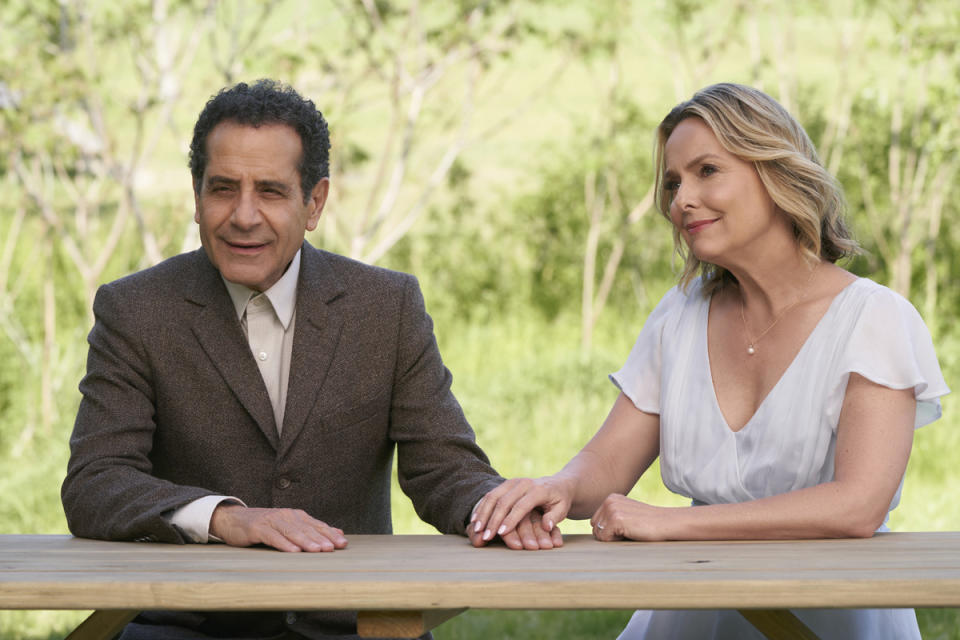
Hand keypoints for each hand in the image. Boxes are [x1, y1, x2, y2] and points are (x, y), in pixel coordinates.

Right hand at [210, 504, 347, 551]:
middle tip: (332, 548)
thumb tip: (338, 533)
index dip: (330, 534)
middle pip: (307, 529)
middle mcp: (287, 516)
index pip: (316, 525)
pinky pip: (273, 537)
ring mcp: (272, 521)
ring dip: (306, 541)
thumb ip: (312, 530)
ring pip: (292, 532)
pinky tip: (293, 551)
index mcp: (296, 516)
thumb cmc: (266, 526)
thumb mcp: (290, 526)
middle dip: (321, 539)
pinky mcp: (258, 528)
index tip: (343, 544)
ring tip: (317, 550)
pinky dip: (284, 544)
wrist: (234, 520)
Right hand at [469, 476, 574, 545]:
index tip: (501, 533)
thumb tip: (547, 526)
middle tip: (485, 535)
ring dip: (483, 513)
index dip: (510, 520)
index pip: (521, 506)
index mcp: (537, 489)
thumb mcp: (563, 508)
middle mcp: (523, 483)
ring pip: (494, 496)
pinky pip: (491, 494)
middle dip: (493, 519)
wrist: (558, 484)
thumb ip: (555, 517)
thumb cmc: (560, 500)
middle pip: (504, 501)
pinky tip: (475, 519)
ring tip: (476, 529)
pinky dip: (482, 507)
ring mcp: (513, 482)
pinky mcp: (506, 484)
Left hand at [590, 494, 666, 541]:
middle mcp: (609, 501)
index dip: (609, 531)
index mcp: (611, 498)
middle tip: (629, 530)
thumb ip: (611, 517)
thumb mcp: (627, 515)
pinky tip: (630, 533)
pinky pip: (604, 539)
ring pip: (599, 534)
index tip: (627, 527)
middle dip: (609, 535)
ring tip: (630, 531)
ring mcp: (612, 509)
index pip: (596, 523)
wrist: (667, 523)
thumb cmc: (648, 524)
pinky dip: (616, 541)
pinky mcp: (616, 519)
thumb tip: (595, 531)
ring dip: (613, 538)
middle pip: (595, 528)